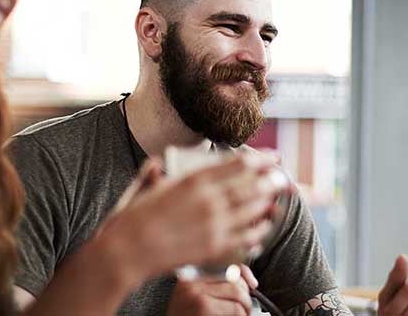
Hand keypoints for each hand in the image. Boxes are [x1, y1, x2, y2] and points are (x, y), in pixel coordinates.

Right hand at [99, 154, 288, 282]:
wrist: (125, 251)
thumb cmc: (131, 218)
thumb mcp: (145, 185)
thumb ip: (156, 172)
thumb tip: (157, 165)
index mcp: (194, 180)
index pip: (237, 165)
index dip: (260, 160)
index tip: (273, 156)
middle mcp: (209, 200)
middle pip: (251, 186)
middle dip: (271, 180)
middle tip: (282, 177)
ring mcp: (214, 225)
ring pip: (252, 211)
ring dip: (268, 203)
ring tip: (276, 198)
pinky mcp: (214, 248)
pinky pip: (245, 238)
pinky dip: (258, 232)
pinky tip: (263, 228)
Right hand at [167, 265, 257, 315]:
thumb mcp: (199, 299)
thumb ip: (218, 285)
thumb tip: (250, 282)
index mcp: (190, 274)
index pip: (225, 262)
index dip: (244, 273)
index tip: (252, 285)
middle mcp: (191, 279)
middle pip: (234, 277)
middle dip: (246, 296)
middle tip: (246, 309)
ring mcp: (195, 291)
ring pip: (238, 293)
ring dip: (245, 309)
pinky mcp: (202, 305)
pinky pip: (235, 308)